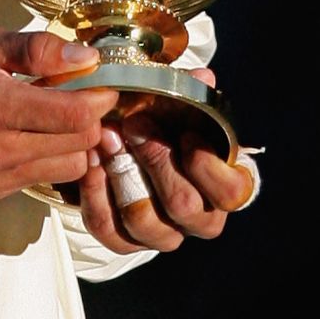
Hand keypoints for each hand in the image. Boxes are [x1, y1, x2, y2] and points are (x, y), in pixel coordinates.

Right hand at [0, 26, 117, 198]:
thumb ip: (35, 51)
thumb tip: (87, 59)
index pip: (77, 115)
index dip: (99, 95)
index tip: (99, 77)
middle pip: (80, 144)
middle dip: (90, 116)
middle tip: (77, 89)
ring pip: (69, 167)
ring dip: (73, 139)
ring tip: (53, 109)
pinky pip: (43, 176)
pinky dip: (50, 154)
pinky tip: (30, 127)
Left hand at [78, 68, 258, 252]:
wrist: (127, 140)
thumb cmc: (165, 121)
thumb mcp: (178, 103)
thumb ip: (192, 93)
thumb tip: (203, 78)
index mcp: (224, 187)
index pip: (230, 193)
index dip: (207, 165)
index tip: (185, 132)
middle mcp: (198, 218)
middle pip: (182, 204)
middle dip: (155, 159)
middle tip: (134, 124)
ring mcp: (162, 234)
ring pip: (144, 222)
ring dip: (121, 174)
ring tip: (106, 138)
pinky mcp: (125, 240)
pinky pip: (109, 230)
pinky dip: (95, 194)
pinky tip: (89, 161)